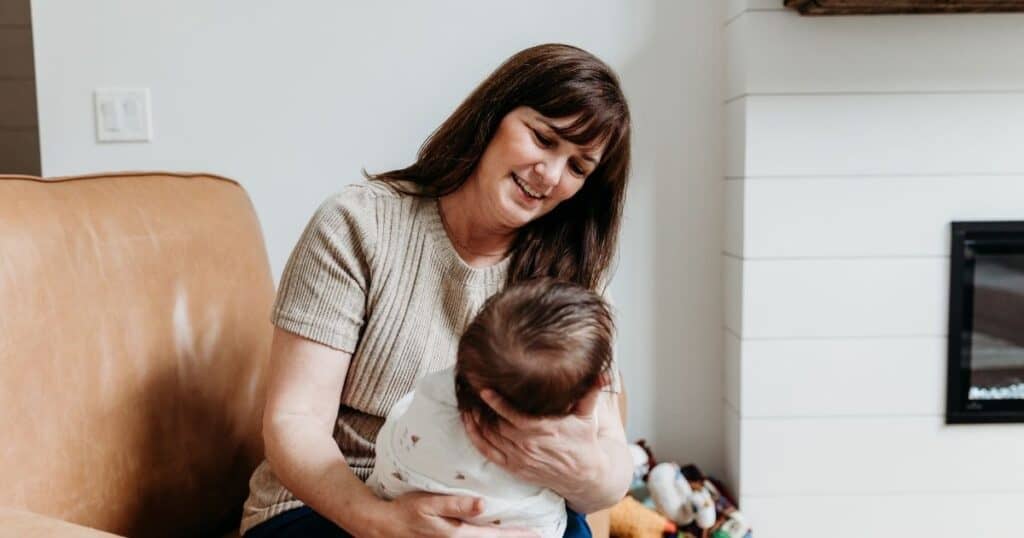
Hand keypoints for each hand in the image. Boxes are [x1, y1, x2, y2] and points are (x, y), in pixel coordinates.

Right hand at [364, 491, 539, 537]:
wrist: (382, 528)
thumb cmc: (405, 512)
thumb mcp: (428, 503)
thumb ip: (455, 504)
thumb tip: (482, 504)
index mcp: (458, 536)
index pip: (495, 536)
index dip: (518, 535)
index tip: (538, 534)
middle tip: (540, 537)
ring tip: (522, 537)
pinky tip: (495, 536)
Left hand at [461, 383, 607, 497]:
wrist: (584, 476)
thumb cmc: (583, 442)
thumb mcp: (588, 416)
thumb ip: (591, 392)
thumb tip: (601, 373)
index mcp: (544, 430)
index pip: (514, 417)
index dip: (497, 404)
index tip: (485, 390)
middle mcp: (528, 446)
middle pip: (496, 426)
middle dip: (481, 410)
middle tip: (469, 391)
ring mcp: (519, 458)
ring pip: (489, 439)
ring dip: (475, 423)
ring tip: (466, 404)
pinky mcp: (514, 467)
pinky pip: (488, 453)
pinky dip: (475, 439)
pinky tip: (468, 425)